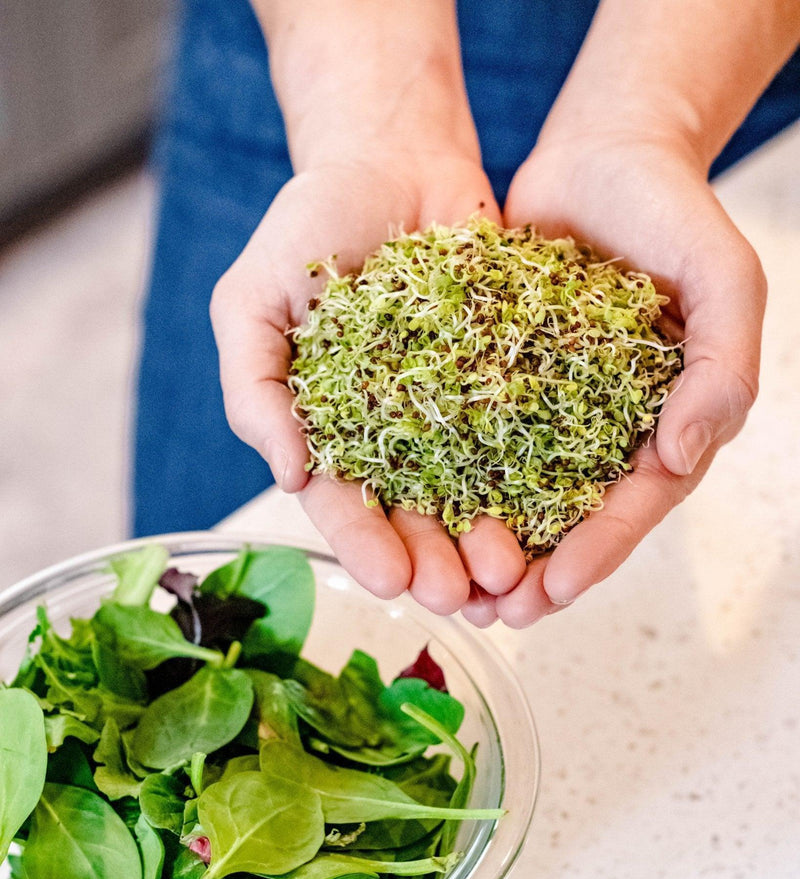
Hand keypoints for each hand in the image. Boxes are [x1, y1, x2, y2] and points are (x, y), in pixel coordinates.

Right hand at [210, 151, 526, 617]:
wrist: (394, 155)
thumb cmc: (309, 223)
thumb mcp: (253, 300)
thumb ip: (254, 387)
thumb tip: (288, 474)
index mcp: (329, 426)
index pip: (344, 499)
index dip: (364, 543)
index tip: (391, 582)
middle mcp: (393, 430)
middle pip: (414, 510)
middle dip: (435, 558)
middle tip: (460, 597)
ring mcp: (454, 406)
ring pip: (474, 486)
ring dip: (489, 534)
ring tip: (511, 571)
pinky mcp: (507, 375)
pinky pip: (527, 428)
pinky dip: (540, 471)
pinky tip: (556, 509)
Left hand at [492, 130, 764, 627]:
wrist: (603, 155)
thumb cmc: (674, 211)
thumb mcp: (722, 279)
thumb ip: (722, 365)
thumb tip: (688, 452)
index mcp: (666, 418)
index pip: (636, 502)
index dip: (599, 550)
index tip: (555, 591)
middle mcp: (606, 425)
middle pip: (571, 515)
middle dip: (533, 569)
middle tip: (492, 614)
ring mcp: (550, 405)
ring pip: (515, 489)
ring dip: (481, 541)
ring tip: (444, 587)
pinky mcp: (499, 377)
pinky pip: (471, 433)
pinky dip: (445, 475)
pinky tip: (410, 510)